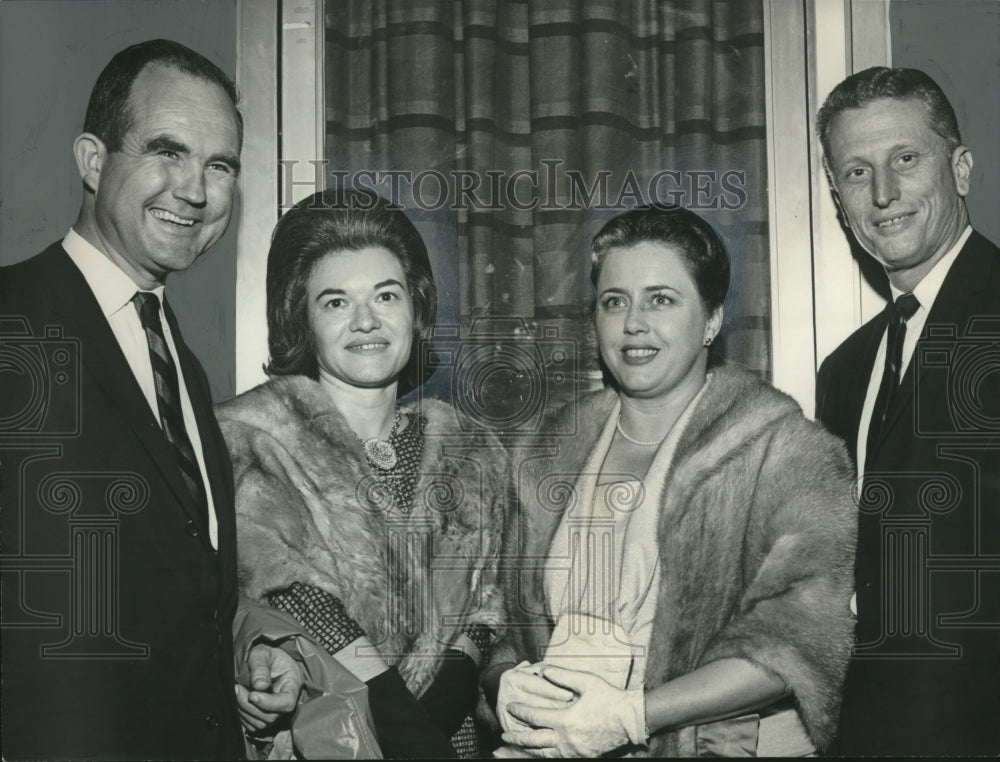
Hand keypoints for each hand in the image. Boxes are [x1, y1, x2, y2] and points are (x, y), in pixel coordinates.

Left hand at [235, 643, 304, 733]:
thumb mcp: (262, 654)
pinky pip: (253, 726)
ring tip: (237, 692)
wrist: (261, 660)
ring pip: (261, 724)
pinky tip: (238, 701)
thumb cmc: (264, 655)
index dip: (269, 703)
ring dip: (244, 711)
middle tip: (237, 689)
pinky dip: (243, 716)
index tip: (252, 694)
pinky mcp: (264, 717)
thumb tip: (259, 686)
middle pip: (272, 716)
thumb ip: (260, 668)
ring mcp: (276, 711)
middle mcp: (286, 700)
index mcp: (293, 683)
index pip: (287, 703)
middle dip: (251, 706)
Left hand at [502, 665, 645, 757]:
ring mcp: (574, 750)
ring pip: (544, 753)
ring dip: (528, 748)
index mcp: (566, 719)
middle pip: (534, 739)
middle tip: (504, 733)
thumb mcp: (586, 681)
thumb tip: (543, 669)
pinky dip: (544, 755)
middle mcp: (567, 738)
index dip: (520, 711)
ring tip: (516, 745)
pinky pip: (557, 758)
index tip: (510, 706)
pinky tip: (538, 751)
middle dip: (517, 736)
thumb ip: (562, 675)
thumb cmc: (609, 698)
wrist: (630, 720)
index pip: (535, 717)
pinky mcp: (581, 755)